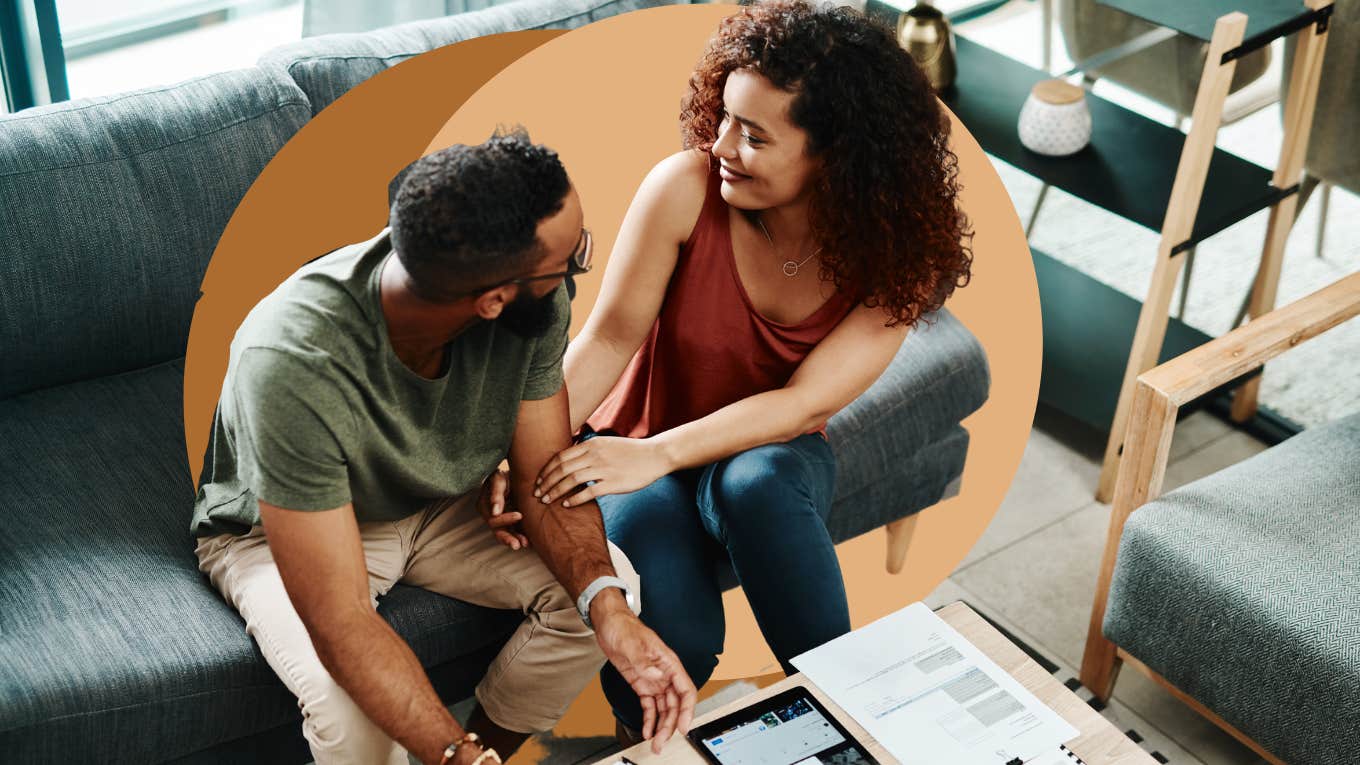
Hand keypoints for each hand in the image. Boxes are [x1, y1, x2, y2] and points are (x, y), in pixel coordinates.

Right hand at [478, 469, 527, 549]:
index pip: (493, 519)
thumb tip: (495, 512)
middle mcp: (490, 515)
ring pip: (505, 534)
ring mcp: (500, 520)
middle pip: (497, 531)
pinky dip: (521, 536)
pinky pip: (514, 532)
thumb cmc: (503, 475)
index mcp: (484, 506)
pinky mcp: (510, 521)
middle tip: (518, 544)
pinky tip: (530, 542)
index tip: (520, 515)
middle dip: (508, 538)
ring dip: (514, 540)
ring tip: (525, 545)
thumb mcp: (498, 479)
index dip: (505, 519)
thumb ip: (496, 493)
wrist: (512, 474)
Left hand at [534, 436, 670, 506]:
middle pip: (562, 469)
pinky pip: (588, 492)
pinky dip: (574, 500)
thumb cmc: (630, 452)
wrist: (654, 456)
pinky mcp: (613, 483)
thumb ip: (588, 449)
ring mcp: (604, 469)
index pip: (560, 457)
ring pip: (571, 481)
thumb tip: (570, 458)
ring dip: (555, 492)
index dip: (546, 470)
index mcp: (591, 445)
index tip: (538, 480)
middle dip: (546, 483)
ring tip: (546, 501)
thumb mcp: (606, 444)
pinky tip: (566, 505)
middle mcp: (594, 455)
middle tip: (537, 494)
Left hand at [592, 593, 696, 752]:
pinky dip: (649, 719)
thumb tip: (656, 675)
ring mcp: (654, 680)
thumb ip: (644, 661)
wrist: (609, 624)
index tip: (682, 726)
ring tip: (656, 742)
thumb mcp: (632, 643)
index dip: (687, 709)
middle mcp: (664, 673)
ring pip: (664, 708)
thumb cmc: (624, 627)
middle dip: (671, 725)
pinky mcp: (642, 684)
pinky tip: (647, 730)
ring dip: (661, 726)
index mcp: (669, 662)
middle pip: (675, 704)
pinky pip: (649, 706)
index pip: (686, 689)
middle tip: (663, 742)